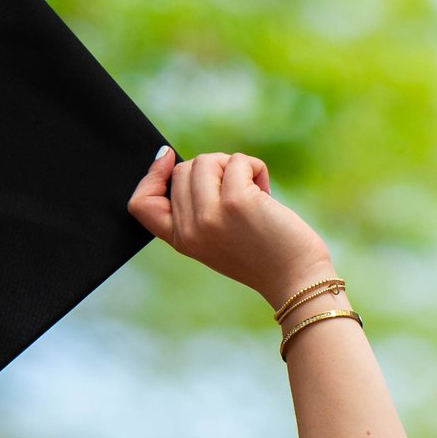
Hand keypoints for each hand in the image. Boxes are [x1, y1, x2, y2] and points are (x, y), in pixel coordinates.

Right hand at [129, 146, 332, 309]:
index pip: (141, 204)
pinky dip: (255, 168)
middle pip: (182, 170)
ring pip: (206, 160)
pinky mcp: (235, 203)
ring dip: (233, 167)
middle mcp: (190, 230)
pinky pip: (237, 161)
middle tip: (236, 195)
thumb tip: (181, 161)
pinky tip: (266, 194)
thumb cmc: (261, 253)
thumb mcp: (216, 236)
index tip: (168, 158)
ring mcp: (210, 216)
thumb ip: (196, 207)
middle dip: (211, 171)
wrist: (295, 279)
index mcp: (181, 240)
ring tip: (252, 194)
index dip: (151, 174)